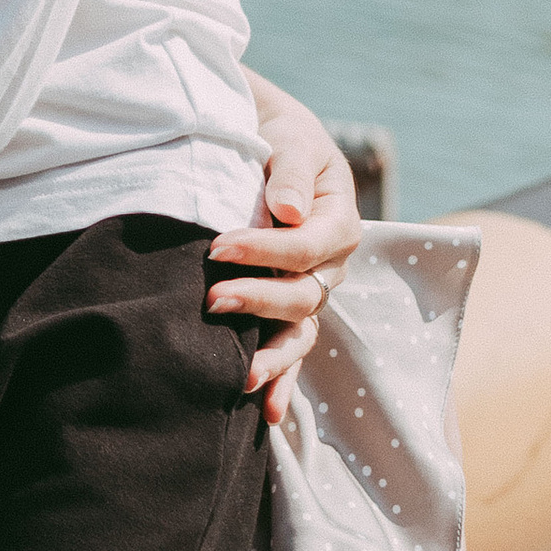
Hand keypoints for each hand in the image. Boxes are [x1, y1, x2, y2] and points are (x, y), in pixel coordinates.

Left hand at [213, 88, 362, 427]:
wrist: (271, 144)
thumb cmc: (280, 137)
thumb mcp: (291, 139)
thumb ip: (291, 170)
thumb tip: (287, 211)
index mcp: (338, 222)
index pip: (306, 247)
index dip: (266, 251)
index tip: (216, 248)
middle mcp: (330, 266)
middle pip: (303, 296)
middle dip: (259, 301)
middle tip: (212, 300)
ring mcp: (311, 292)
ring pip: (301, 334)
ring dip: (273, 357)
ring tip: (240, 377)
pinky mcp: (288, 309)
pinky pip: (292, 351)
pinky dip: (283, 381)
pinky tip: (268, 413)